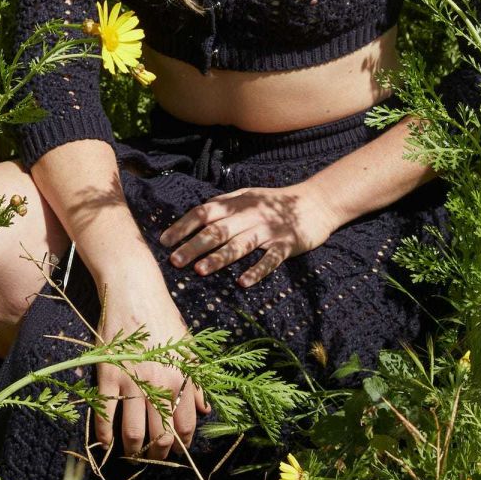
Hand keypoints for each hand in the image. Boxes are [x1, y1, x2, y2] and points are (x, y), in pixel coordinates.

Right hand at [91, 257, 209, 462]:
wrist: (134, 289)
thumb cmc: (163, 316)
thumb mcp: (188, 345)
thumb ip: (197, 379)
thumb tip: (206, 409)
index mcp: (182, 376)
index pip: (185, 425)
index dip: (181, 445)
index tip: (175, 452)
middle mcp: (159, 382)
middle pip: (160, 436)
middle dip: (156, 454)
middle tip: (151, 457)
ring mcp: (132, 380)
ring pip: (132, 432)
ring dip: (132, 450)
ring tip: (131, 453)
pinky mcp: (107, 374)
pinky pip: (105, 415)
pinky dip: (104, 435)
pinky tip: (106, 442)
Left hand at [159, 182, 337, 287]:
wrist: (315, 202)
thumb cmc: (275, 202)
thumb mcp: (247, 196)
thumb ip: (224, 204)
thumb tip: (195, 216)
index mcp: (237, 203)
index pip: (204, 212)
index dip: (183, 226)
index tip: (164, 241)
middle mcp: (250, 214)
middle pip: (217, 230)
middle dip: (194, 245)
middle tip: (174, 261)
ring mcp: (269, 230)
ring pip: (240, 244)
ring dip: (219, 258)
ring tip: (200, 271)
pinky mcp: (287, 244)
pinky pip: (270, 259)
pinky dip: (257, 270)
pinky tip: (243, 283)